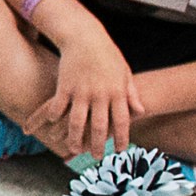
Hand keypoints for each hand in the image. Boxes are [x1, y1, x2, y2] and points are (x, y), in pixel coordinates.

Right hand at [26, 33, 140, 157]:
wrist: (85, 37)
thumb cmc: (107, 54)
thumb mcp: (124, 72)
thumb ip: (131, 93)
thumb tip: (140, 111)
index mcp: (117, 92)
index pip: (121, 121)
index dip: (121, 138)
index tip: (119, 151)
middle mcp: (100, 94)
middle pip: (99, 126)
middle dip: (97, 145)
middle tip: (97, 158)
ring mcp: (81, 91)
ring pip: (77, 122)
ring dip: (75, 138)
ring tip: (74, 149)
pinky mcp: (64, 86)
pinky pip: (58, 107)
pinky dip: (55, 117)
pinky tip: (54, 124)